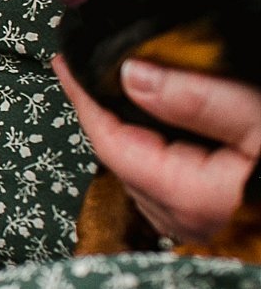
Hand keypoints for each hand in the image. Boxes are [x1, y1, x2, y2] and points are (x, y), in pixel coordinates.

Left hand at [54, 55, 260, 244]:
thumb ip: (199, 99)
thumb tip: (133, 76)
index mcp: (191, 196)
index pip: (109, 139)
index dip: (84, 95)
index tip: (68, 59)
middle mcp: (188, 222)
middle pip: (122, 155)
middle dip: (105, 110)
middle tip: (93, 67)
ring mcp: (203, 228)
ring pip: (144, 171)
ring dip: (133, 131)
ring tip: (126, 90)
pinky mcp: (220, 225)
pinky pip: (171, 182)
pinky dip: (161, 150)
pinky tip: (171, 127)